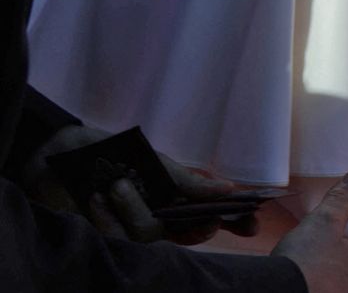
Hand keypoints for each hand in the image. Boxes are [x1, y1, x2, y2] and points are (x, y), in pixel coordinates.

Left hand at [24, 125, 257, 243]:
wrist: (52, 152)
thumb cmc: (102, 151)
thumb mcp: (150, 160)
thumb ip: (185, 179)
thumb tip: (226, 189)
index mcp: (169, 193)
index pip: (206, 212)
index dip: (231, 219)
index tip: (251, 222)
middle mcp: (154, 213)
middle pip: (188, 233)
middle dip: (200, 229)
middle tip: (211, 222)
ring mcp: (128, 226)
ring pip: (150, 236)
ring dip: (134, 210)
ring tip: (114, 187)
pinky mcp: (104, 236)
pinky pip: (118, 240)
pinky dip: (108, 218)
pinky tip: (95, 201)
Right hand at [272, 171, 347, 292]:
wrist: (280, 292)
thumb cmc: (306, 261)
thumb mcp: (325, 220)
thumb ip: (342, 200)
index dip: (337, 251)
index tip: (318, 252)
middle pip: (347, 277)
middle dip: (330, 272)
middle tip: (307, 265)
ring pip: (336, 288)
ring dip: (320, 284)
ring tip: (300, 276)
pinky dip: (311, 290)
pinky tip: (297, 286)